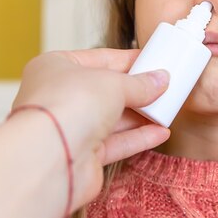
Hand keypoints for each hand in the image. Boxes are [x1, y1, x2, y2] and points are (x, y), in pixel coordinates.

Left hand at [11, 48, 169, 205]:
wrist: (50, 158)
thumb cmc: (67, 106)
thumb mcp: (113, 82)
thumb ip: (140, 83)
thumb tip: (160, 80)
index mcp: (56, 67)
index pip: (98, 58)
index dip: (127, 60)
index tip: (152, 60)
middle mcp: (59, 97)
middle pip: (105, 90)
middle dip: (136, 90)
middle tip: (163, 85)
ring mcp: (70, 128)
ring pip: (111, 119)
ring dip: (140, 115)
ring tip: (167, 108)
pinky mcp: (81, 156)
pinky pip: (115, 143)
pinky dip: (138, 137)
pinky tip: (160, 132)